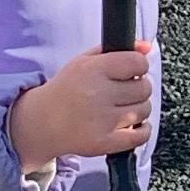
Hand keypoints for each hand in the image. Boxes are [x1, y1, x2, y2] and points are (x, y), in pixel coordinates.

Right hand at [13, 42, 153, 171]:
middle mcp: (98, 94)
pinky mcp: (105, 142)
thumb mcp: (84, 62)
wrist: (42, 122)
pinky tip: (132, 125)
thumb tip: (147, 47)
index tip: (132, 71)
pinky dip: (142, 130)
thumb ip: (116, 50)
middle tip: (124, 91)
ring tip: (121, 108)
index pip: (137, 63)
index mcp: (93, 70)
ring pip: (144, 110)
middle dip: (139, 88)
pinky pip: (140, 136)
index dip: (138, 66)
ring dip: (138, 108)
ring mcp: (102, 120)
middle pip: (144, 88)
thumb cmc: (66, 90)